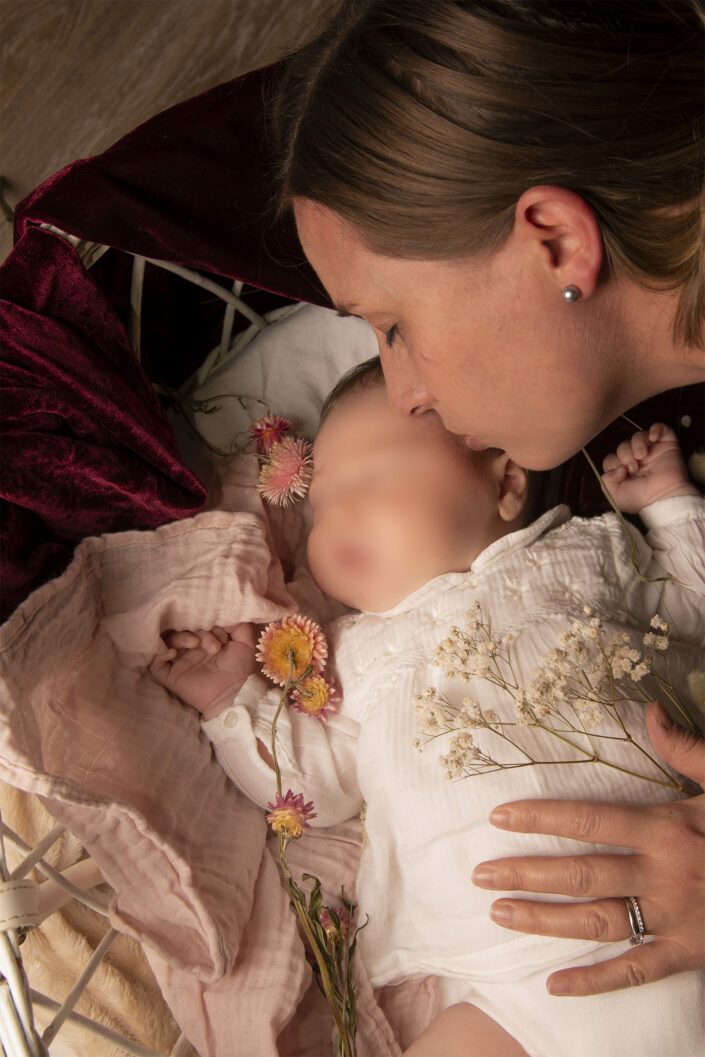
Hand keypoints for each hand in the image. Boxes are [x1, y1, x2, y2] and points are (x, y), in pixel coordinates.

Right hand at [149, 623, 256, 719]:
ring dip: (181, 638)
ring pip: (168, 641)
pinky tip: (173, 652)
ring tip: (195, 644)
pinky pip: (155, 662)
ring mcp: (179, 661)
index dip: (210, 625)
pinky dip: (160, 653)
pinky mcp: (170, 675)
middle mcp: (190, 648)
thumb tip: (226, 612)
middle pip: (183, 629)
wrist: (233, 694)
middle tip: (214, 646)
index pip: (198, 622)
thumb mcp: (244, 642)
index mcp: (205, 639)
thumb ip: (238, 624)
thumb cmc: (239, 669)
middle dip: (199, 632)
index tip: (224, 637)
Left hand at [472, 702, 704, 994]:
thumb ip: (686, 749)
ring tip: (500, 914)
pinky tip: (556, 985)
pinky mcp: (689, 954)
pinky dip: (596, 982)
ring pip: (598, 923)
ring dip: (546, 920)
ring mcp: (675, 919)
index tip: (500, 818)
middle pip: (583, 875)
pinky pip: (636, 973)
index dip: (543, 819)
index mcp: (668, 829)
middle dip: (528, 874)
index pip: (592, 821)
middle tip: (481, 875)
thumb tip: (650, 713)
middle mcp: (665, 875)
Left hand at [601, 422, 698, 513]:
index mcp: (625, 470)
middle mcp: (637, 460)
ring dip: (636, 444)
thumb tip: (617, 467)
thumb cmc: (641, 499)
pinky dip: (655, 429)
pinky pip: (660, 427)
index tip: (622, 472)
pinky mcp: (667, 444)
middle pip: (623, 445)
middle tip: (633, 467)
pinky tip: (653, 438)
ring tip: (641, 456)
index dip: (613, 462)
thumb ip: (606, 480)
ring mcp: (652, 451)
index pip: (612, 458)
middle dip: (624, 454)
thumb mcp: (615, 495)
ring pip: (638, 435)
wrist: (664, 497)